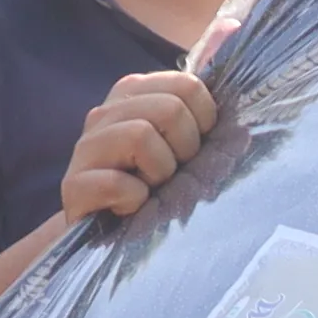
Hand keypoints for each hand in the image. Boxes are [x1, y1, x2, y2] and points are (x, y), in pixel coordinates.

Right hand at [61, 69, 217, 225]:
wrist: (104, 231)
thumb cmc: (150, 184)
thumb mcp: (178, 146)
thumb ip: (201, 121)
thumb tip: (243, 111)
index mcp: (133, 92)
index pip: (188, 85)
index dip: (204, 121)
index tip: (194, 147)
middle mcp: (106, 111)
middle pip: (170, 109)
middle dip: (184, 149)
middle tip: (172, 172)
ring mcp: (86, 146)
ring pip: (141, 136)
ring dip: (160, 173)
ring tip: (152, 188)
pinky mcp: (74, 185)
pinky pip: (117, 183)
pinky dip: (134, 199)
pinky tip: (131, 205)